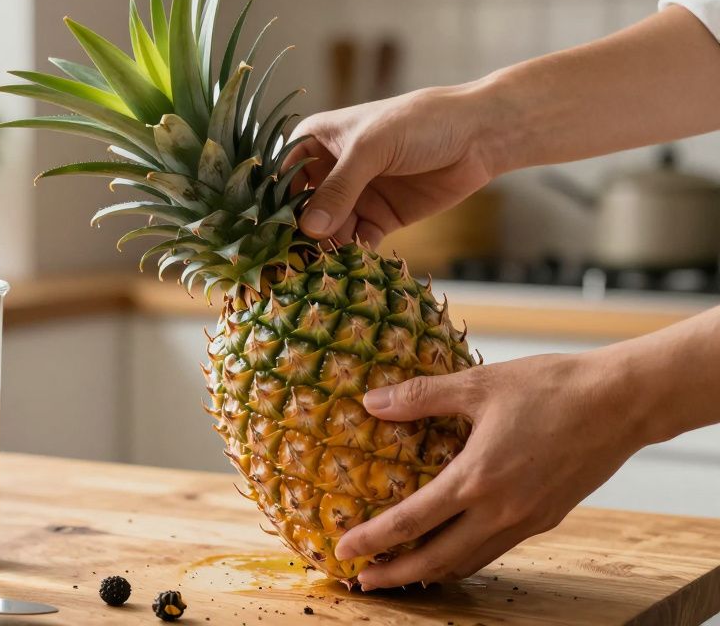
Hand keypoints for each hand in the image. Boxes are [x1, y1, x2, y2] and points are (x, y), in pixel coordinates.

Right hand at [286, 85, 499, 245]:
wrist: (478, 136)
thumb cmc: (419, 123)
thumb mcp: (372, 149)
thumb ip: (339, 188)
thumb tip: (308, 228)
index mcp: (316, 141)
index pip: (283, 174)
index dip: (275, 202)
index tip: (268, 231)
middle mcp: (329, 170)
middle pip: (302, 208)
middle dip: (300, 232)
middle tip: (298, 257)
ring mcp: (354, 196)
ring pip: (327, 229)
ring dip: (327, 247)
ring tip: (329, 264)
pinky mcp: (379, 218)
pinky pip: (356, 241)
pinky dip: (354, 254)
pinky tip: (355, 263)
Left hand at [333, 351, 648, 588]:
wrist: (621, 401)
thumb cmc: (551, 387)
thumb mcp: (479, 383)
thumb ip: (421, 397)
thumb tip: (372, 402)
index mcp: (477, 478)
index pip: (411, 521)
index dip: (373, 539)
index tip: (343, 551)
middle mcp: (500, 510)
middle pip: (436, 560)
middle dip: (395, 575)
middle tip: (362, 581)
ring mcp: (526, 519)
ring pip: (468, 562)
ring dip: (429, 573)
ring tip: (400, 575)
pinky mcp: (546, 519)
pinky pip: (494, 550)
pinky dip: (464, 560)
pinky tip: (450, 552)